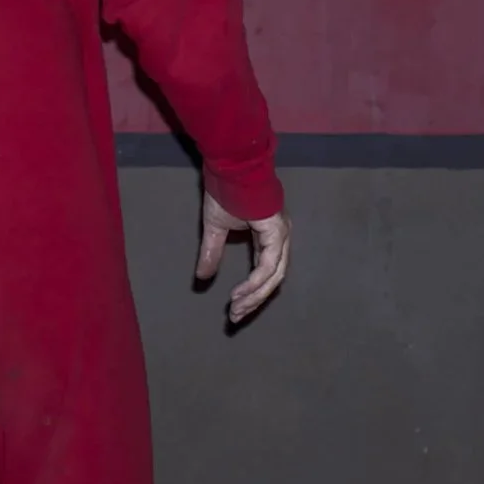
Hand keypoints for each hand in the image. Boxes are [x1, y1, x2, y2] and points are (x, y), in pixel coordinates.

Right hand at [195, 195, 289, 325]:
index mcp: (269, 235)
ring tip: (236, 309)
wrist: (229, 167)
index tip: (233, 308)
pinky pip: (269, 265)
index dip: (250, 292)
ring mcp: (281, 234)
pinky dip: (255, 283)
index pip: (265, 271)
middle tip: (235, 317)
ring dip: (254, 296)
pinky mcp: (277, 232)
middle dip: (254, 300)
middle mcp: (280, 237)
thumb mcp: (215, 228)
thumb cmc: (226, 191)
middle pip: (273, 279)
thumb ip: (212, 252)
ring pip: (274, 276)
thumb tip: (202, 278)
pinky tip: (241, 294)